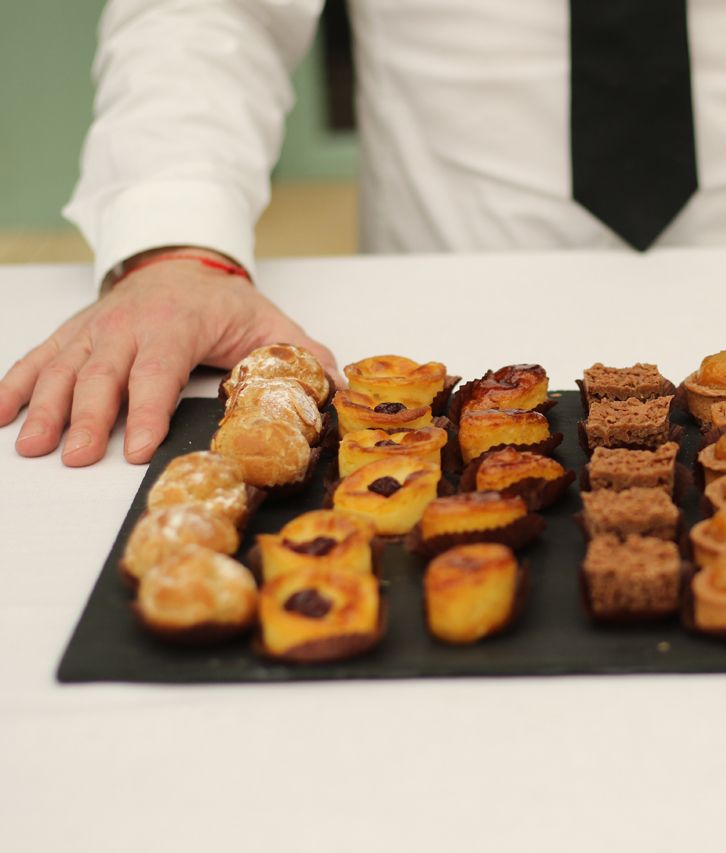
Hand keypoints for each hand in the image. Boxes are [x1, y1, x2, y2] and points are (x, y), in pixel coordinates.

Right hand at [0, 249, 337, 465]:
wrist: (180, 261)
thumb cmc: (222, 303)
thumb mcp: (270, 323)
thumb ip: (302, 357)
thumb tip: (341, 388)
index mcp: (176, 326)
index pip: (157, 371)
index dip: (145, 410)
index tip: (135, 448)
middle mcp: (127, 327)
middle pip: (102, 375)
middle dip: (88, 418)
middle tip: (77, 458)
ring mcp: (94, 331)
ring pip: (63, 370)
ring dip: (46, 409)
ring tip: (34, 446)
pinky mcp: (73, 337)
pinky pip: (38, 360)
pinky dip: (14, 386)